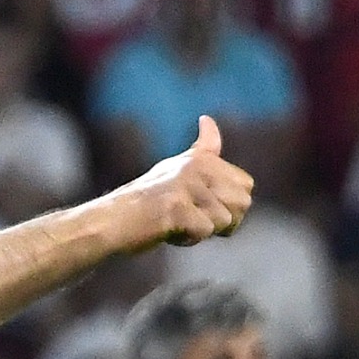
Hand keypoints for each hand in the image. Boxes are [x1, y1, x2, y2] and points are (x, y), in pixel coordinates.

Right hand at [106, 115, 254, 253]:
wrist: (111, 221)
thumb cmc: (145, 200)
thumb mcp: (176, 168)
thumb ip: (201, 150)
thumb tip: (208, 119)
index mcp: (201, 158)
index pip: (246, 184)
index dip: (231, 204)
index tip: (202, 206)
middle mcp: (196, 167)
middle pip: (242, 203)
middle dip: (222, 220)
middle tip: (191, 218)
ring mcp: (185, 186)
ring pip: (224, 221)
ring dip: (201, 230)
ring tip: (175, 222)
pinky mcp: (176, 207)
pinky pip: (204, 232)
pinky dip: (188, 239)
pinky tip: (167, 230)